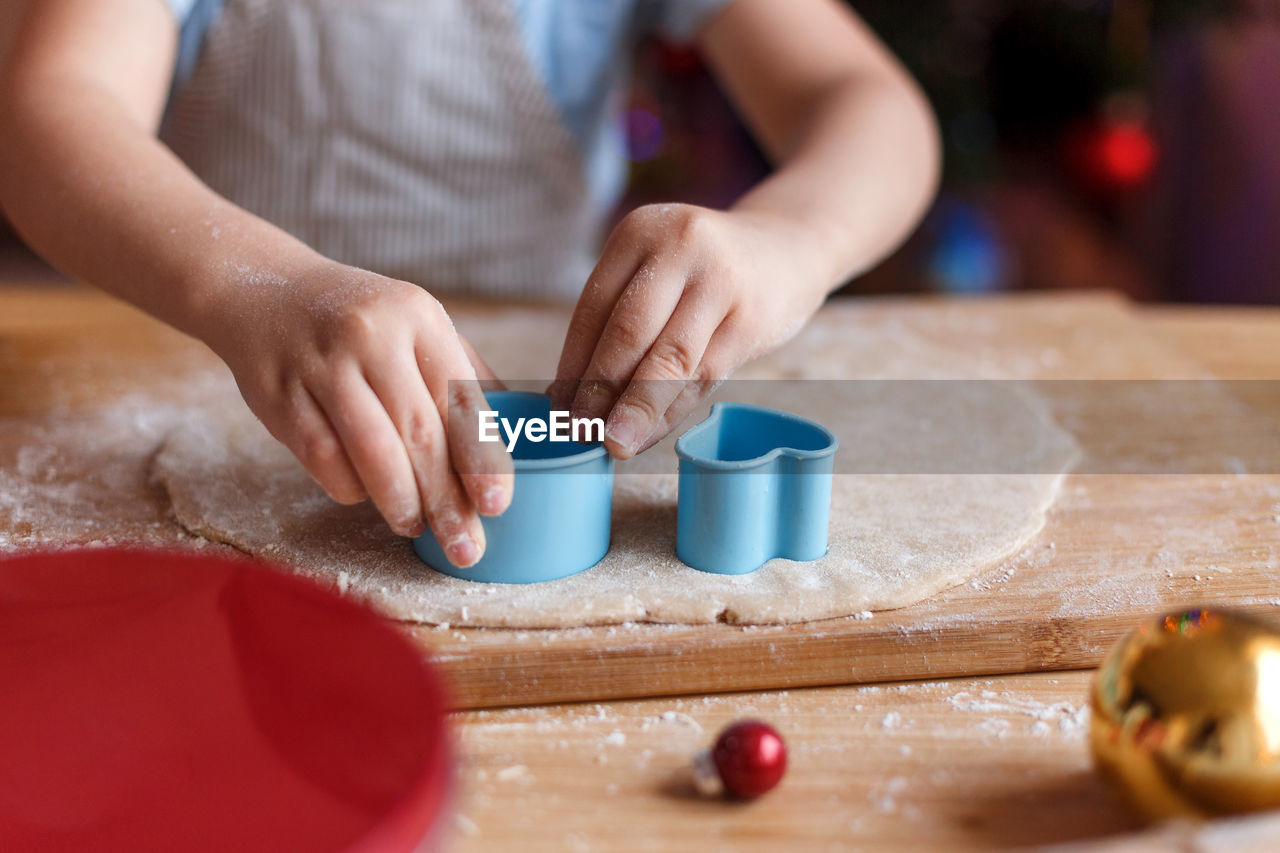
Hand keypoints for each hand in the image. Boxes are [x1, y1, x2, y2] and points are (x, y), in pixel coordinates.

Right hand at [205, 260, 512, 566]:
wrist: (263, 290)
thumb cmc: (361, 320)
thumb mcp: (418, 324)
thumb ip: (465, 376)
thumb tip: (521, 434)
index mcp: (419, 317)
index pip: (460, 399)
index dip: (480, 458)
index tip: (496, 504)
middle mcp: (371, 336)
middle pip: (420, 433)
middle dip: (446, 499)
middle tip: (465, 544)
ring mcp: (322, 364)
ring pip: (372, 451)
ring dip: (400, 501)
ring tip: (416, 526)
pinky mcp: (279, 394)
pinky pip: (322, 458)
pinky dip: (350, 488)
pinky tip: (367, 497)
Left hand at [550, 204, 827, 457]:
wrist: (787, 248)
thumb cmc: (704, 271)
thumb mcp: (658, 269)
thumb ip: (619, 320)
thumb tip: (565, 396)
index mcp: (640, 230)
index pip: (594, 307)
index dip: (573, 364)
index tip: (557, 409)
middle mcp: (680, 246)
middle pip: (629, 331)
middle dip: (599, 389)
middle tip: (578, 433)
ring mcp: (721, 280)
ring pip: (669, 359)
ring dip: (637, 409)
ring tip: (613, 445)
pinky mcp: (752, 317)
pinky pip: (704, 375)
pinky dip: (673, 410)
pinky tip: (652, 432)